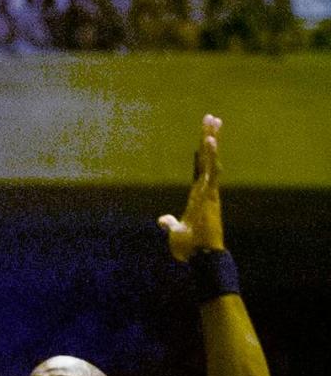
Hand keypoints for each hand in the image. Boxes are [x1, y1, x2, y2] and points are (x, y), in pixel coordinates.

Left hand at [158, 114, 225, 261]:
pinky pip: (210, 172)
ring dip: (211, 140)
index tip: (206, 136)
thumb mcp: (176, 232)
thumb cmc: (191, 248)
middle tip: (212, 117)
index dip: (202, 152)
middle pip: (208, 159)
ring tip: (212, 121)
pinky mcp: (210, 196)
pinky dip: (210, 157)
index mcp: (198, 196)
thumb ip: (170, 224)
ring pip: (211, 161)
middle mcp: (206, 190)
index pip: (200, 169)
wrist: (201, 258)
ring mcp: (209, 192)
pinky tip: (209, 141)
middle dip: (210, 137)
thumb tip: (162, 220)